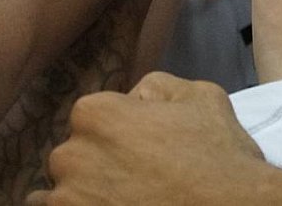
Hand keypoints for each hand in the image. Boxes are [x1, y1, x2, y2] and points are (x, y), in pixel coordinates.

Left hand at [37, 73, 268, 205]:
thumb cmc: (219, 158)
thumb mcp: (201, 95)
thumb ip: (155, 86)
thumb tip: (134, 98)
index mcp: (95, 114)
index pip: (92, 119)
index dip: (120, 134)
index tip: (144, 151)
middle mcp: (71, 156)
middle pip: (74, 157)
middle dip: (99, 165)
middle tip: (139, 179)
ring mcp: (68, 200)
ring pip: (62, 193)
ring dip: (86, 194)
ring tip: (127, 198)